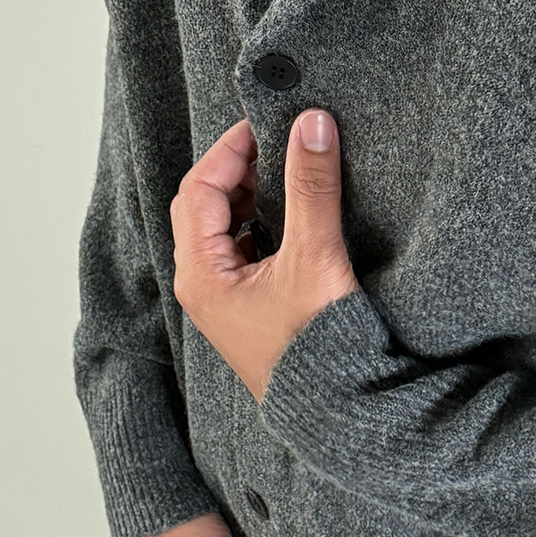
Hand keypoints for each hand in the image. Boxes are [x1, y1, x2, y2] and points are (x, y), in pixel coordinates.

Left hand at [170, 109, 360, 401]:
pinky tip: (292, 216)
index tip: (266, 125)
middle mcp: (202, 287)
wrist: (336, 411)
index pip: (199, 190)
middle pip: (203, 208)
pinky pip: (240, 252)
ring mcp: (223, 301)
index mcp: (201, 274)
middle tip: (276, 144)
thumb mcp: (314, 256)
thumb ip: (312, 187)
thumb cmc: (315, 347)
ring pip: (221, 230)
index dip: (230, 151)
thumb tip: (312, 125)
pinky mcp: (247, 310)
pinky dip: (261, 223)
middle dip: (237, 170)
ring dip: (249, 196)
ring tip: (286, 173)